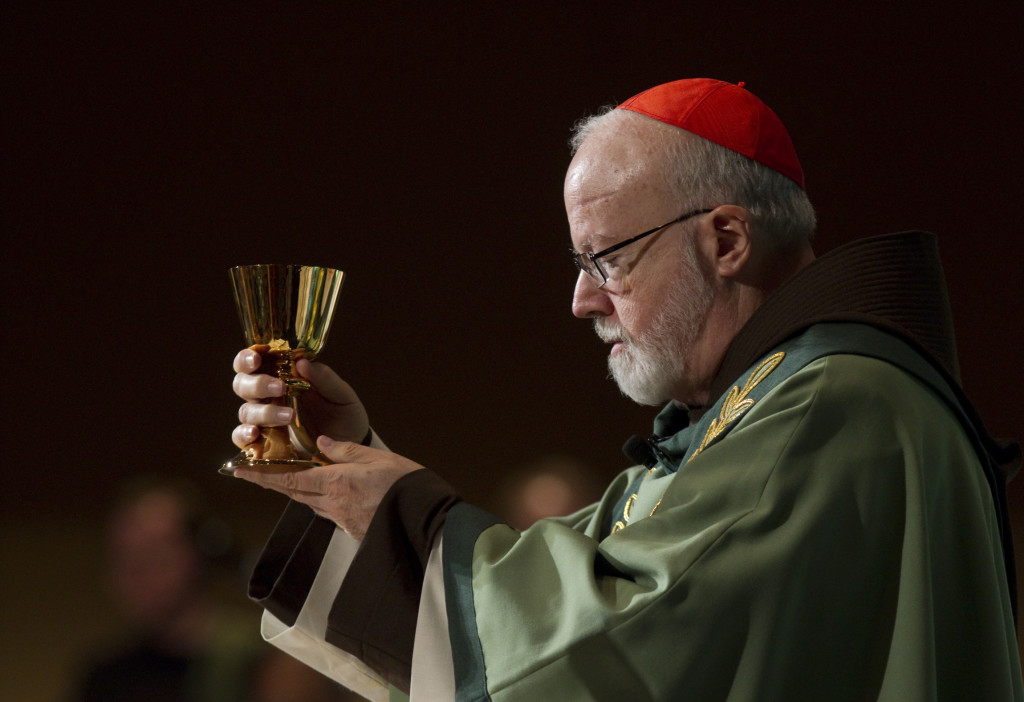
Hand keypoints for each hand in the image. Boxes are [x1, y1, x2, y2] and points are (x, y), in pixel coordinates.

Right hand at [231, 348, 369, 449]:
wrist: (351, 444)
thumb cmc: (344, 413)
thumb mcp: (341, 394)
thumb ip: (324, 378)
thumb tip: (301, 362)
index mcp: (282, 376)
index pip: (254, 361)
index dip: (247, 358)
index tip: (258, 359)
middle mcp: (268, 396)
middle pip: (242, 384)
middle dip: (256, 384)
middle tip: (280, 387)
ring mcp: (264, 420)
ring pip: (246, 411)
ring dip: (263, 412)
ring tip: (289, 416)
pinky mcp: (265, 442)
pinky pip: (241, 438)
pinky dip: (243, 434)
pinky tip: (255, 434)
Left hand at [233, 436, 423, 539]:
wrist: (427, 521)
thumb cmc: (406, 485)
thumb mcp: (377, 458)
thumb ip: (346, 451)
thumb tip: (322, 444)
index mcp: (335, 483)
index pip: (288, 479)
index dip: (261, 476)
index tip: (237, 470)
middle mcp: (333, 505)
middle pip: (294, 493)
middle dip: (273, 483)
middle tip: (255, 473)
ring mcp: (343, 521)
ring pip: (311, 503)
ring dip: (297, 491)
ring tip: (290, 478)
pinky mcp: (354, 530)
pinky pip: (329, 512)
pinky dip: (320, 500)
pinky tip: (328, 493)